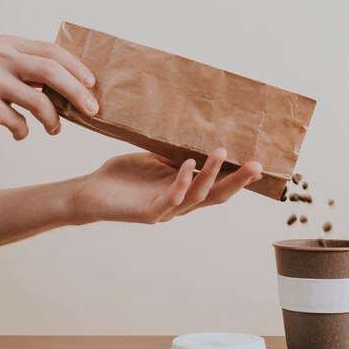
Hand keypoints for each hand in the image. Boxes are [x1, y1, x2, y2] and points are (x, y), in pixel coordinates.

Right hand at [0, 34, 96, 139]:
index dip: (76, 68)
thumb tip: (74, 87)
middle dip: (77, 93)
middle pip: (51, 72)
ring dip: (53, 121)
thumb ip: (29, 70)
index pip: (51, 51)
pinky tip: (19, 134)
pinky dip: (24, 132)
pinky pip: (18, 123)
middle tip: (92, 111)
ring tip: (54, 130)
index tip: (92, 84)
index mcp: (8, 45)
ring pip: (39, 102)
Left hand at [69, 148, 262, 223]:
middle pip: (215, 196)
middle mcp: (179, 204)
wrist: (89, 193)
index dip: (237, 178)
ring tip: (221, 153)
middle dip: (237, 182)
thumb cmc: (122, 177)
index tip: (258, 163)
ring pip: (196, 196)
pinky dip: (181, 180)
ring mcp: (165, 210)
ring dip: (211, 174)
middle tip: (257, 166)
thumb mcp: (154, 160)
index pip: (216, 186)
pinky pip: (170, 198)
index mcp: (183, 191)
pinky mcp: (148, 213)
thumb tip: (197, 135)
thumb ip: (176, 154)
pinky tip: (187, 163)